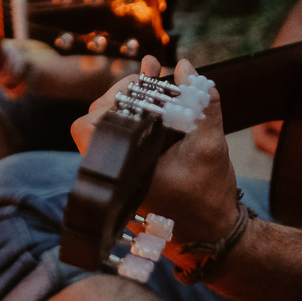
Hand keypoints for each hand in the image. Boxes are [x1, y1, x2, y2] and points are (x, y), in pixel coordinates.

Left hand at [71, 56, 240, 247]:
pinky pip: (124, 140)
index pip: (88, 127)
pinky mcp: (129, 174)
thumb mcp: (210, 143)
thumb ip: (201, 102)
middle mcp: (114, 173)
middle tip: (149, 76)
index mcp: (122, 169)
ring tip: (153, 75)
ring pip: (111, 130)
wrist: (213, 233)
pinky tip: (156, 99)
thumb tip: (186, 67)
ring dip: (130, 102)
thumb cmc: (208, 194)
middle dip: (122, 93)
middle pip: (98, 122)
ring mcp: (119, 175)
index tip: (139, 83)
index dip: (109, 98)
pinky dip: (137, 118)